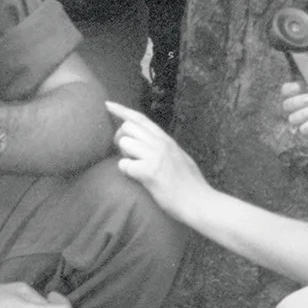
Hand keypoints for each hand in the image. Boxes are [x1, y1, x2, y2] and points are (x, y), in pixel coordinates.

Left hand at [105, 100, 209, 219]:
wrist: (199, 202)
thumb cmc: (190, 185)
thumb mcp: (179, 157)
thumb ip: (164, 148)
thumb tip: (150, 145)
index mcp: (166, 140)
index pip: (141, 118)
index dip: (122, 110)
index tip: (107, 105)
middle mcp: (161, 144)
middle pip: (128, 127)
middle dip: (119, 138)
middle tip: (123, 153)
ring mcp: (156, 157)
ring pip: (125, 143)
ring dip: (123, 155)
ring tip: (133, 167)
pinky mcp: (150, 173)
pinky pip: (125, 165)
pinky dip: (126, 172)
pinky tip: (135, 178)